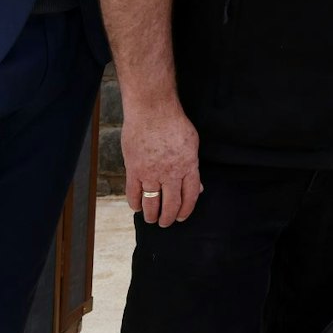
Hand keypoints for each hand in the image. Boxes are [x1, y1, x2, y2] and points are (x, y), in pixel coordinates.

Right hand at [123, 101, 202, 226]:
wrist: (152, 110)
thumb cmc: (174, 123)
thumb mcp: (192, 143)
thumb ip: (193, 167)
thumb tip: (198, 187)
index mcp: (188, 166)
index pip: (190, 196)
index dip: (186, 210)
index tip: (182, 217)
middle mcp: (171, 173)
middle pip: (171, 204)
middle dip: (169, 218)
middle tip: (166, 222)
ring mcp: (152, 172)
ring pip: (152, 203)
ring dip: (152, 215)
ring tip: (152, 219)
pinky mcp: (134, 169)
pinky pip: (134, 193)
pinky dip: (135, 203)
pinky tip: (137, 207)